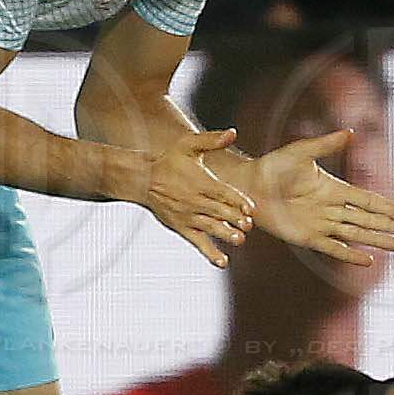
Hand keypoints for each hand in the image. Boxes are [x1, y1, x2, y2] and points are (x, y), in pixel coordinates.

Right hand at [139, 125, 253, 265]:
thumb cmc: (169, 161)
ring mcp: (188, 216)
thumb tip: (233, 132)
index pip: (222, 192)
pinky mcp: (182, 227)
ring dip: (224, 234)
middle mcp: (194, 201)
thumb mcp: (188, 145)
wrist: (143, 180)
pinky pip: (197, 242)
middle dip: (234, 218)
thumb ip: (211, 140)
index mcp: (200, 182)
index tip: (250, 207)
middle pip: (218, 211)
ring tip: (238, 240)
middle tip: (247, 225)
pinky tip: (222, 262)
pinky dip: (209, 253)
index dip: (236, 200)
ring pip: (209, 227)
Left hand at [249, 128, 393, 264]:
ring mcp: (321, 224)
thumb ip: (327, 143)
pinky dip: (350, 254)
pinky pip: (333, 248)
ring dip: (377, 240)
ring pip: (355, 234)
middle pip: (367, 220)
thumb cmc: (272, 166)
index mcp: (333, 188)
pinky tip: (367, 259)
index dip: (386, 207)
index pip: (366, 200)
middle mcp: (331, 208)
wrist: (249, 186)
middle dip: (389, 227)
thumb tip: (351, 132)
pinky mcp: (307, 237)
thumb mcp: (302, 151)